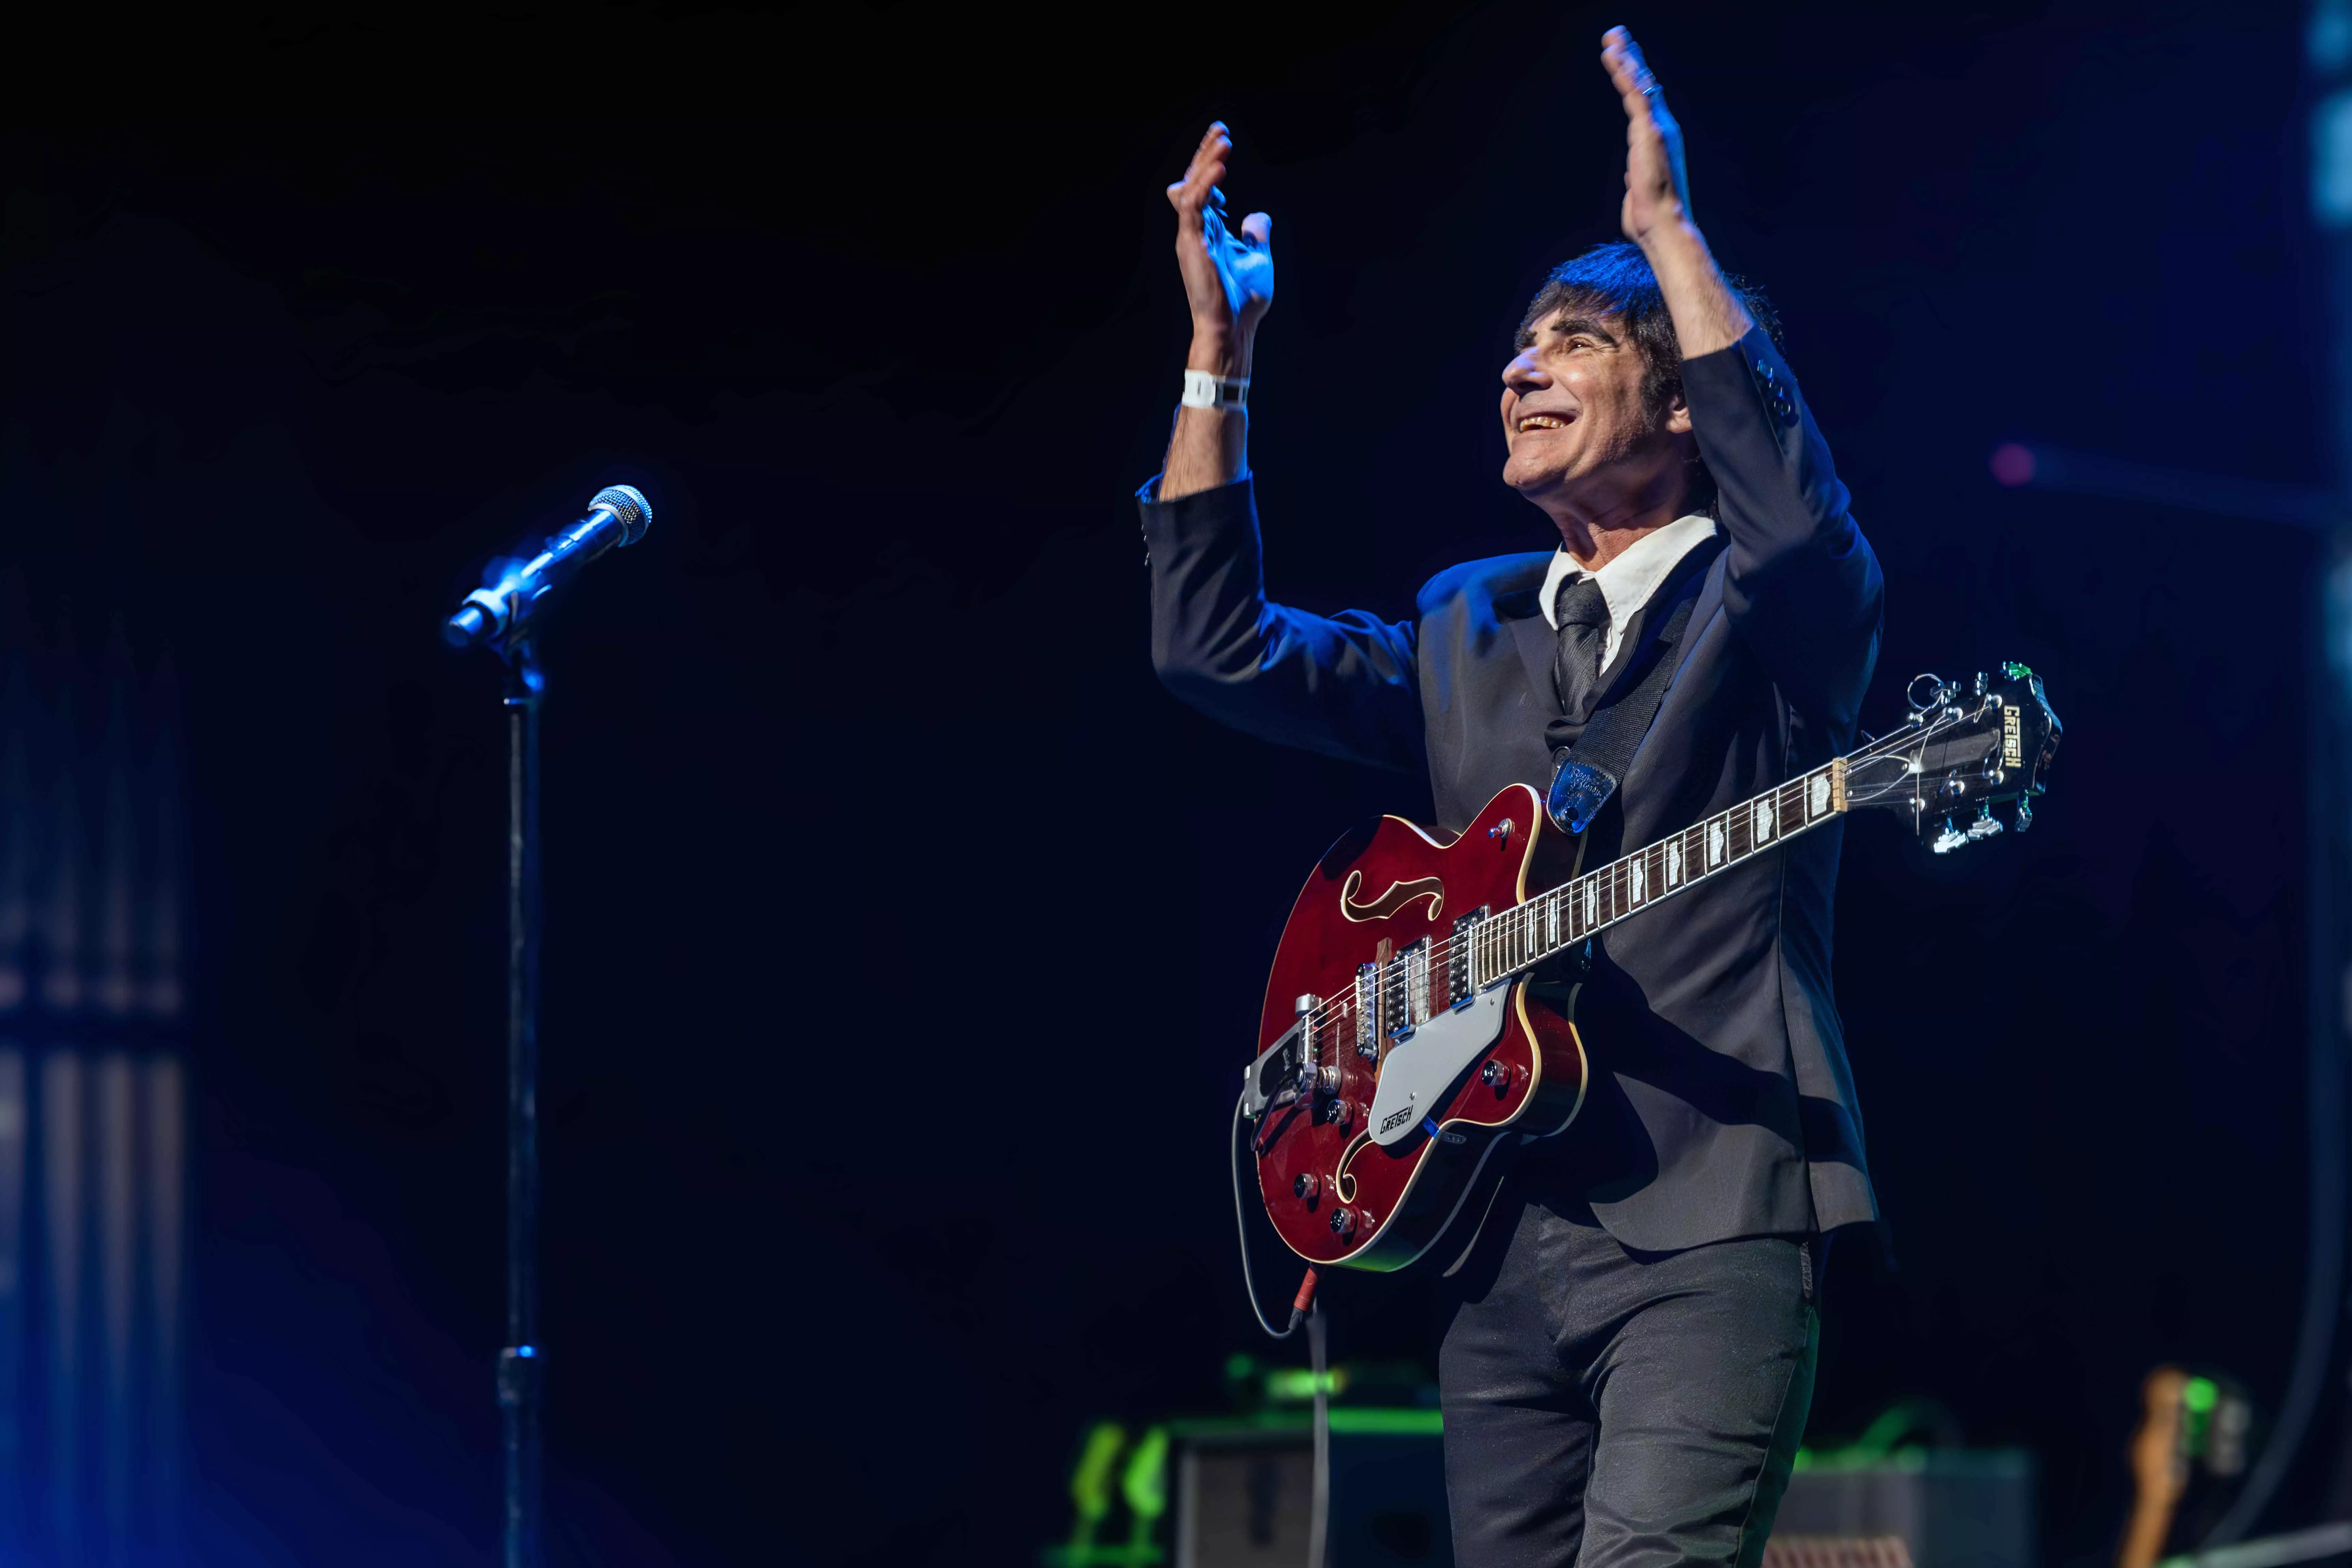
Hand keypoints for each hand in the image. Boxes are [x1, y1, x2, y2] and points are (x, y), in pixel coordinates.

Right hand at [1167, 123, 1273, 373]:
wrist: (1233, 329)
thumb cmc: (1243, 302)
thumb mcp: (1258, 259)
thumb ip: (1255, 235)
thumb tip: (1256, 215)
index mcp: (1208, 232)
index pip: (1204, 189)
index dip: (1211, 163)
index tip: (1223, 139)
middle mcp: (1195, 231)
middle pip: (1194, 182)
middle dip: (1205, 153)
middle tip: (1221, 129)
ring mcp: (1189, 237)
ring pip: (1191, 188)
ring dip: (1206, 162)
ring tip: (1224, 140)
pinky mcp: (1190, 244)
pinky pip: (1193, 205)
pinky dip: (1205, 183)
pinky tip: (1221, 166)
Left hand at [1601, 27, 1692, 244]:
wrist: (1662, 223)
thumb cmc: (1649, 215)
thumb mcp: (1639, 188)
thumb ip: (1636, 175)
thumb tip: (1631, 175)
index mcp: (1656, 139)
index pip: (1644, 101)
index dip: (1634, 78)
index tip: (1625, 60)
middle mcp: (1661, 127)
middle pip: (1643, 85)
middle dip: (1630, 58)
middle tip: (1617, 36)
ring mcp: (1657, 126)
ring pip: (1638, 84)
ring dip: (1625, 59)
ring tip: (1613, 38)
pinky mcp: (1650, 129)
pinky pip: (1636, 94)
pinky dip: (1626, 74)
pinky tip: (1617, 56)